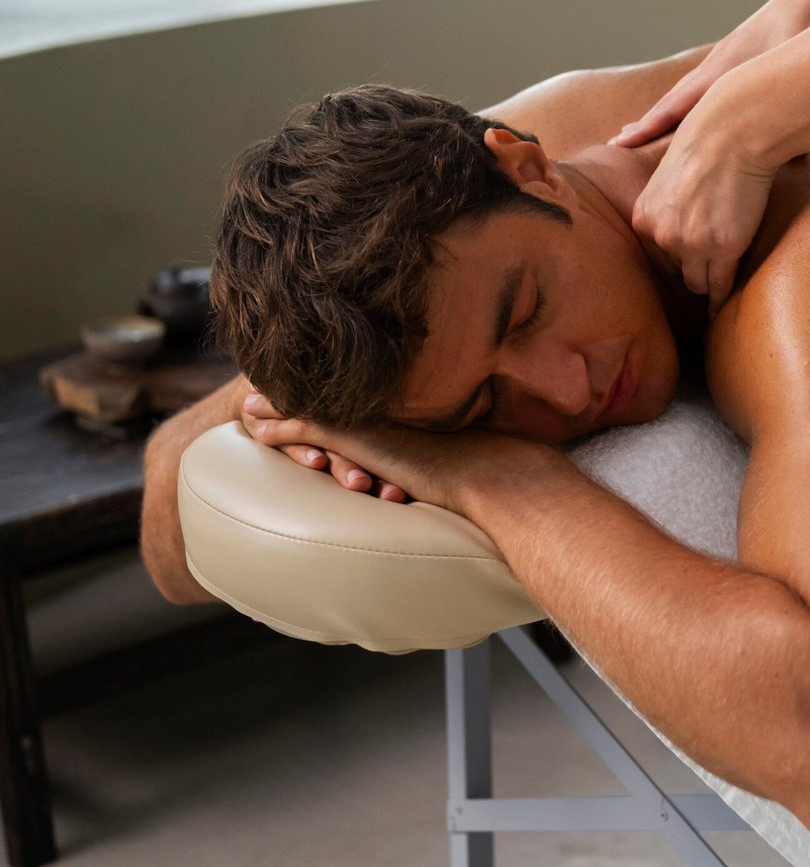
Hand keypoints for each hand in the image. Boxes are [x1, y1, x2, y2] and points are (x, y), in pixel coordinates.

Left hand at [239, 411, 556, 516]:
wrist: (500, 478)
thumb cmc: (500, 476)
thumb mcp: (473, 460)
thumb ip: (460, 459)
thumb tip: (471, 471)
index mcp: (415, 415)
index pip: (364, 399)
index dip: (332, 394)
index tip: (311, 388)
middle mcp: (392, 413)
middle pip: (333, 396)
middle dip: (298, 392)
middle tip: (266, 388)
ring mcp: (376, 423)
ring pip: (313, 408)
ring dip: (279, 407)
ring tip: (251, 404)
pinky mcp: (362, 439)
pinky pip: (306, 428)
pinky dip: (279, 426)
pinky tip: (257, 426)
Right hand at [608, 0, 809, 148]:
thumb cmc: (809, 27)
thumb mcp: (800, 69)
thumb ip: (793, 107)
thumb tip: (803, 155)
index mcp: (724, 69)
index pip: (677, 104)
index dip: (650, 126)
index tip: (621, 140)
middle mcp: (720, 64)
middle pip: (676, 97)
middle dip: (650, 120)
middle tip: (622, 139)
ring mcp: (731, 56)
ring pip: (692, 88)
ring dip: (671, 108)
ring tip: (652, 124)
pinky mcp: (746, 52)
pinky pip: (712, 80)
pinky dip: (697, 96)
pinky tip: (701, 101)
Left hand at [628, 95, 778, 315]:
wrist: (736, 132)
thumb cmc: (708, 140)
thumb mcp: (667, 170)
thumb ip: (659, 196)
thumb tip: (633, 169)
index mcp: (645, 216)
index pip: (657, 252)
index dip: (675, 257)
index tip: (686, 265)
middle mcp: (664, 235)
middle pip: (675, 270)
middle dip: (690, 271)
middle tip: (704, 278)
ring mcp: (692, 245)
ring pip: (697, 282)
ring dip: (706, 286)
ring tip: (714, 296)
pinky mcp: (723, 250)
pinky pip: (719, 287)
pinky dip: (720, 301)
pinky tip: (720, 310)